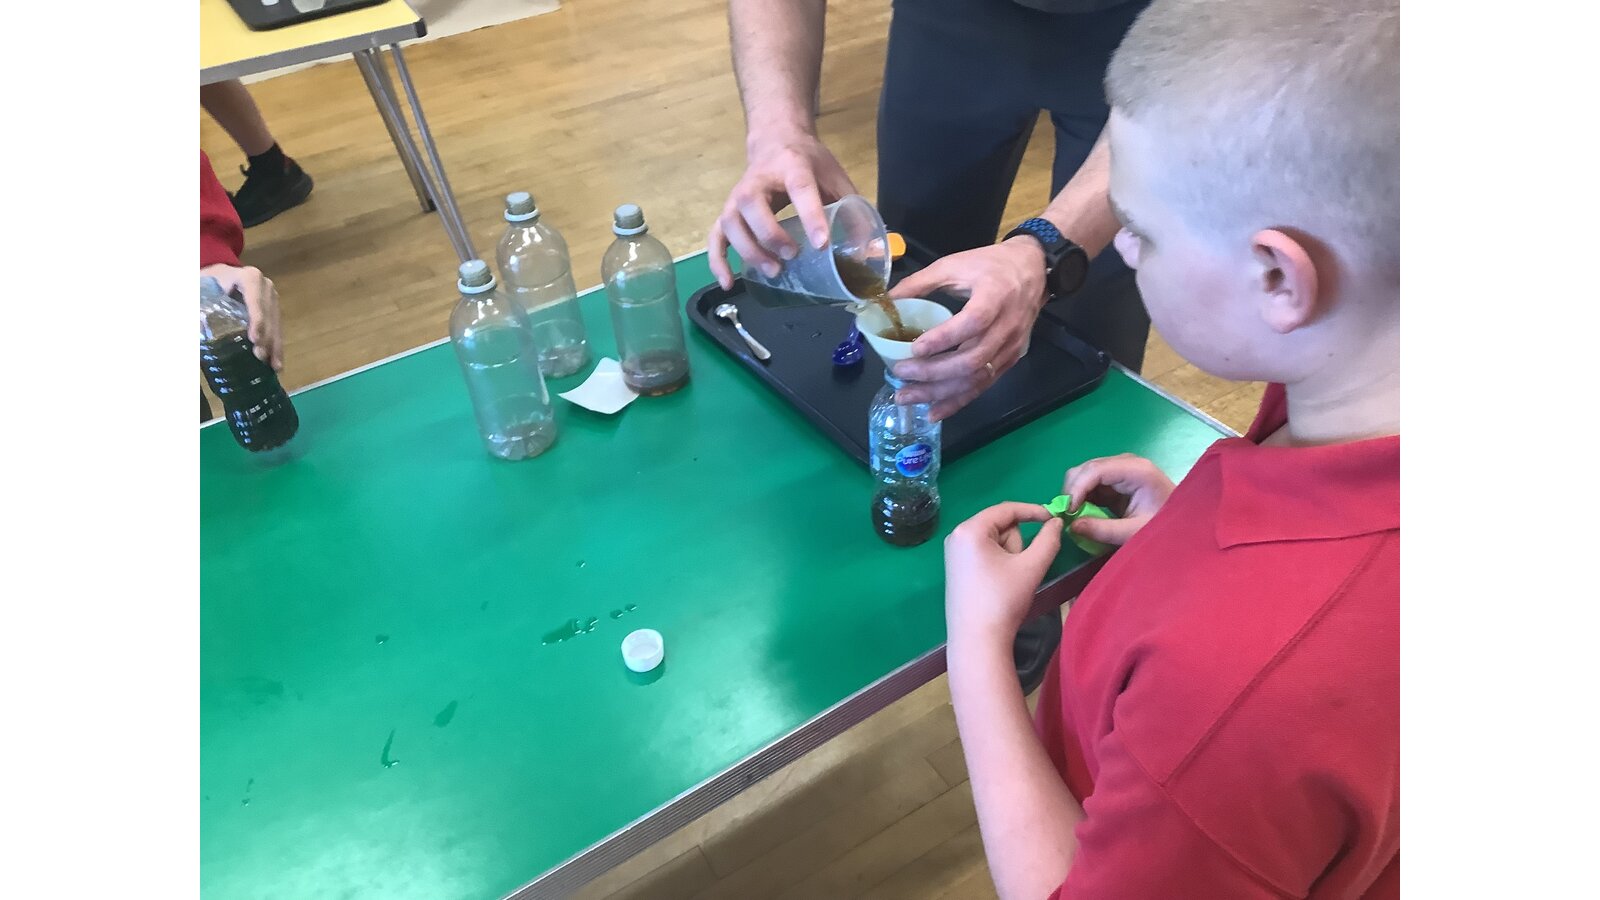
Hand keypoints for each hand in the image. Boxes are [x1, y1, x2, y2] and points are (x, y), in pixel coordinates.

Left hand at [201, 263, 281, 370]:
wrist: (218, 277)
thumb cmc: (209, 283)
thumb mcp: (200, 290)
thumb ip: (198, 306)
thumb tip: (199, 328)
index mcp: (249, 277)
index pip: (255, 299)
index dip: (257, 319)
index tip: (254, 339)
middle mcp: (265, 287)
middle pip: (269, 315)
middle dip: (266, 337)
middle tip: (259, 357)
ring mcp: (272, 299)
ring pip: (276, 324)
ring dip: (275, 346)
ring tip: (273, 366)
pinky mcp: (273, 310)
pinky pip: (277, 329)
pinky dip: (277, 346)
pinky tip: (277, 363)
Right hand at [708, 132, 856, 289]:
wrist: (776, 140)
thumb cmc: (809, 163)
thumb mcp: (835, 177)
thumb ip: (852, 209)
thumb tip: (870, 251)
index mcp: (792, 166)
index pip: (800, 189)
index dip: (810, 217)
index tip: (821, 244)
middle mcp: (758, 180)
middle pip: (752, 206)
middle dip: (770, 234)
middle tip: (792, 256)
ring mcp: (738, 196)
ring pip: (731, 223)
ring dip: (748, 250)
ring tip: (773, 271)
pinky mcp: (728, 211)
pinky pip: (716, 237)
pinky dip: (718, 261)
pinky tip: (729, 282)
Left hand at [887, 237, 1048, 420]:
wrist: (1033, 269)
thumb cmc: (991, 264)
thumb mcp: (954, 264)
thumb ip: (920, 282)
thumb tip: (886, 301)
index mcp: (995, 295)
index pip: (973, 322)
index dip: (945, 338)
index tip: (915, 348)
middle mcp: (1007, 326)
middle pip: (972, 359)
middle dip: (933, 373)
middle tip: (900, 374)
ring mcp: (1010, 347)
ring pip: (976, 378)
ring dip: (940, 392)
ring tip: (907, 397)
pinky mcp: (1010, 360)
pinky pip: (983, 385)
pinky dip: (958, 401)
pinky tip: (934, 410)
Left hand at [944, 502, 1065, 648]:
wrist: (978, 640)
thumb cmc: (1003, 600)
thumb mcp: (1031, 567)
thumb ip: (1048, 540)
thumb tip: (1056, 521)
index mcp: (970, 529)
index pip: (1007, 509)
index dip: (1033, 511)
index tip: (1055, 519)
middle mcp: (957, 535)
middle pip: (1001, 526)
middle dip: (1017, 543)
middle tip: (1019, 569)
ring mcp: (954, 552)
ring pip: (995, 541)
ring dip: (1009, 555)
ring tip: (1008, 580)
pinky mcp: (956, 567)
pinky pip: (985, 553)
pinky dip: (999, 563)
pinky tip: (999, 584)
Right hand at [1061, 454, 1176, 545]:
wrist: (1185, 525)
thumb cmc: (1165, 526)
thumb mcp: (1135, 532)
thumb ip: (1103, 530)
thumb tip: (1071, 526)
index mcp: (1136, 470)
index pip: (1095, 470)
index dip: (1076, 489)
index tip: (1068, 512)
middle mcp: (1126, 463)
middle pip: (1086, 468)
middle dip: (1072, 491)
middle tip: (1067, 517)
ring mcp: (1120, 469)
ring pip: (1084, 474)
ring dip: (1075, 494)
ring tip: (1074, 517)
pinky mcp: (1116, 479)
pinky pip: (1090, 484)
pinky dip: (1082, 497)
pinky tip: (1083, 513)